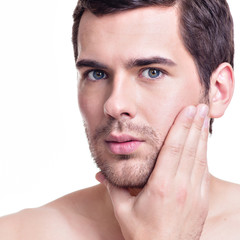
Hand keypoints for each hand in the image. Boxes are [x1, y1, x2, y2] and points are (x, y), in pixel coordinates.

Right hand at [96, 104, 209, 239]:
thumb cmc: (142, 235)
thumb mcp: (122, 211)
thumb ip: (112, 188)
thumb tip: (100, 173)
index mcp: (161, 188)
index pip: (174, 150)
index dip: (182, 127)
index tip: (188, 110)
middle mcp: (182, 188)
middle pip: (190, 149)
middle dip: (195, 125)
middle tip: (199, 105)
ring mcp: (195, 194)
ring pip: (200, 158)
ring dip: (202, 135)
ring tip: (204, 117)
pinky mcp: (201, 200)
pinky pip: (204, 170)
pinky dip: (204, 152)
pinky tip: (203, 141)